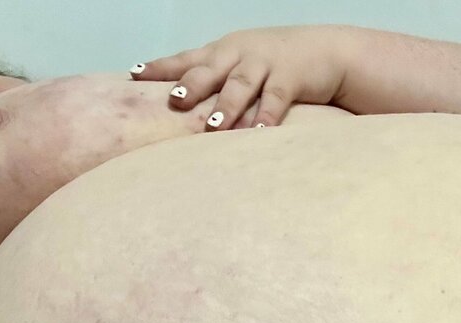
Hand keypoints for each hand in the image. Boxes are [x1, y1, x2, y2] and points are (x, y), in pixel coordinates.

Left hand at [130, 25, 347, 130]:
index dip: (161, 67)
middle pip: (210, 69)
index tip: (134, 75)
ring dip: (228, 105)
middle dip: (192, 84)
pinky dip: (267, 117)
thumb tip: (180, 111)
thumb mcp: (242, 65)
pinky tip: (259, 134)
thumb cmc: (276, 64)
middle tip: (175, 100)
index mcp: (222, 52)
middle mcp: (239, 54)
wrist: (326, 51)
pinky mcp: (291, 78)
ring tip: (215, 126)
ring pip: (241, 84)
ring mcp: (265, 64)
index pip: (186, 58)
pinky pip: (276, 100)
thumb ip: (216, 83)